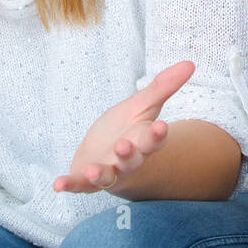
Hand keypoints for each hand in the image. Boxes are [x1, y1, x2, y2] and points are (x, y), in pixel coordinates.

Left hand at [52, 60, 193, 194]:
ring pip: (107, 175)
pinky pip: (79, 184)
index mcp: (144, 140)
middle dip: (128, 154)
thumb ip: (164, 86)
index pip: (154, 139)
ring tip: (92, 170)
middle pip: (132, 159)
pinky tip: (58, 184)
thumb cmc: (128, 127)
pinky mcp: (86, 179)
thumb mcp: (143, 103)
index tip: (162, 126)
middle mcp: (128, 160)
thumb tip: (190, 63)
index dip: (157, 135)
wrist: (109, 152)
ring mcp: (108, 171)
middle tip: (123, 145)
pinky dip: (70, 185)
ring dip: (100, 174)